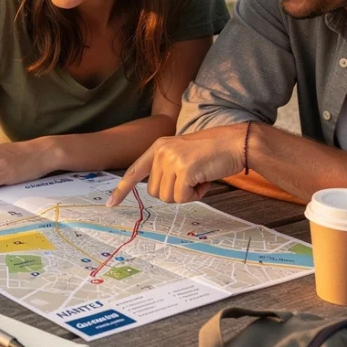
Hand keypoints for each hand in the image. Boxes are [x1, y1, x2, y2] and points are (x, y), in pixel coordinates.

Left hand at [107, 125, 247, 205]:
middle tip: (191, 180)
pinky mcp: (185, 169)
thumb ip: (166, 168)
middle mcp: (161, 151)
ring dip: (186, 194)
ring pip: (168, 197)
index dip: (122, 189)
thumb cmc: (212, 153)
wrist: (235, 143)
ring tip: (199, 177)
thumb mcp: (182, 154)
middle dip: (174, 192)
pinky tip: (205, 181)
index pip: (134, 170)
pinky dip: (196, 195)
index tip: (111, 204)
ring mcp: (172, 159)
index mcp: (158, 147)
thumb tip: (158, 192)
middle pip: (156, 192)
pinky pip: (182, 197)